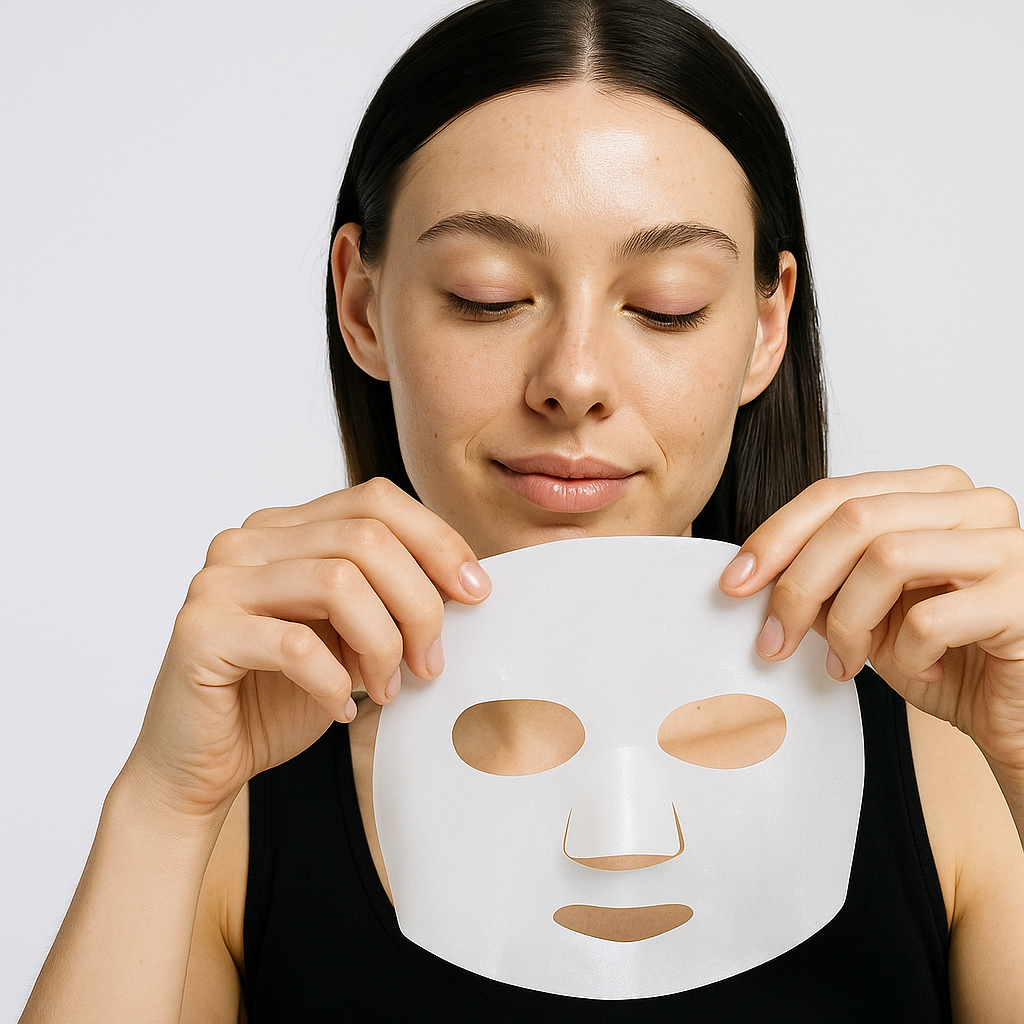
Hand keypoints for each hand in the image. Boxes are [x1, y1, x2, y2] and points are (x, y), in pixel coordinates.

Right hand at [125, 477, 490, 817]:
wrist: (202, 764)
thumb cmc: (281, 696)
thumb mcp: (351, 635)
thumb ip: (389, 597)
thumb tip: (467, 583)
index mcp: (286, 528)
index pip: (375, 501)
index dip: (437, 541)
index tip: (475, 593)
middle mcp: (248, 541)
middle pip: (366, 538)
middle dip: (418, 604)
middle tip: (430, 663)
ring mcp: (218, 582)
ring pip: (338, 582)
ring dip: (382, 644)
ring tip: (385, 688)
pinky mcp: (200, 632)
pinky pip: (296, 645)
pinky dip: (334, 682)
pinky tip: (341, 708)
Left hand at [719, 466, 1023, 773]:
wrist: (1017, 716)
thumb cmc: (949, 659)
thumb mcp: (867, 615)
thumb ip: (822, 583)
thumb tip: (751, 574)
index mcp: (934, 493)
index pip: (836, 494)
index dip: (775, 537)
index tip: (734, 584)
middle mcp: (975, 504)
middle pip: (854, 519)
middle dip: (798, 584)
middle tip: (773, 641)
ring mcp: (1008, 545)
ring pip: (887, 557)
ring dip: (847, 621)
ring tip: (847, 662)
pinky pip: (931, 615)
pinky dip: (906, 651)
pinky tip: (919, 669)